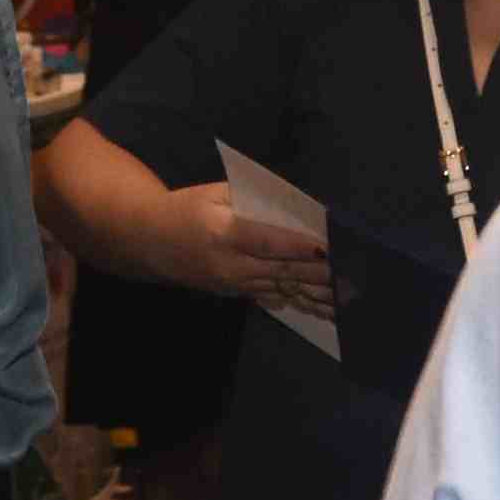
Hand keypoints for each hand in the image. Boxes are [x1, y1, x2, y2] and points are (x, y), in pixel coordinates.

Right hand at [176, 182, 337, 317]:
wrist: (148, 241)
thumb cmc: (185, 208)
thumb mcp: (214, 193)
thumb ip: (252, 201)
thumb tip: (292, 209)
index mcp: (224, 232)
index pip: (268, 241)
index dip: (299, 246)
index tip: (328, 247)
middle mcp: (229, 263)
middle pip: (281, 269)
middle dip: (317, 272)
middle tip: (350, 273)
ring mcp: (231, 283)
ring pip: (280, 288)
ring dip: (313, 292)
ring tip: (344, 294)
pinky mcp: (233, 292)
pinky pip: (270, 297)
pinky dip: (298, 301)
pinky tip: (322, 307)